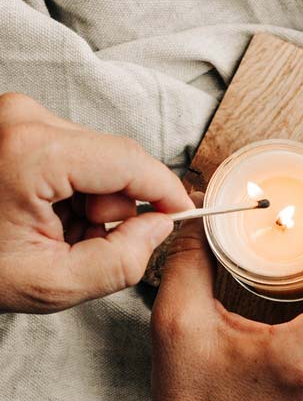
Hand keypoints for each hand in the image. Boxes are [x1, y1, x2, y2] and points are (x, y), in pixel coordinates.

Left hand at [0, 92, 192, 312]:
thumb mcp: (55, 284)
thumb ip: (123, 261)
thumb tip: (160, 226)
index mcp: (32, 153)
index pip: (130, 162)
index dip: (167, 191)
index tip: (184, 214)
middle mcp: (26, 118)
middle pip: (118, 160)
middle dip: (117, 207)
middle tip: (84, 240)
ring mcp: (20, 116)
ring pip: (103, 160)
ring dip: (96, 201)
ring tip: (60, 229)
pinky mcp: (21, 123)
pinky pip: (81, 157)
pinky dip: (78, 191)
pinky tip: (50, 212)